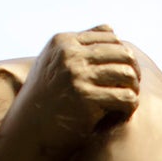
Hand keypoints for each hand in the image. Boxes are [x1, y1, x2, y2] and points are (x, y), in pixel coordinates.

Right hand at [0, 25, 140, 160]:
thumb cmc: (46, 99)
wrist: (28, 132)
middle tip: (131, 88)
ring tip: (126, 102)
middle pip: (122, 52)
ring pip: (128, 73)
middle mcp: (69, 54)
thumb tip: (111, 28)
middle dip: (132, 71)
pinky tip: (121, 115)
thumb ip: (80, 44)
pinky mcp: (86, 98)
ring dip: (133, 89)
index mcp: (63, 41)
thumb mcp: (54, 62)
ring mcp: (76, 75)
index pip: (110, 36)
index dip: (121, 54)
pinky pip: (126, 97)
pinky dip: (130, 107)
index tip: (121, 73)